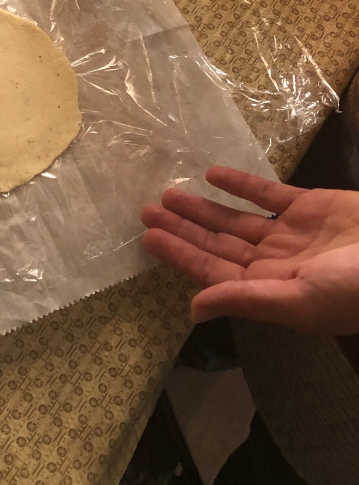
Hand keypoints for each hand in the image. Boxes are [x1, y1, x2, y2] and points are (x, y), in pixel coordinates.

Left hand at [141, 165, 358, 335]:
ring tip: (169, 193)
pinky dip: (241, 185)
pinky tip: (212, 174)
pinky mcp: (310, 207)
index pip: (212, 271)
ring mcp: (292, 234)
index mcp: (269, 290)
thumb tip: (192, 310)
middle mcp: (275, 263)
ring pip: (236, 219)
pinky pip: (268, 194)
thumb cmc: (355, 287)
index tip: (148, 238)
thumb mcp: (298, 301)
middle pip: (218, 243)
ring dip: (203, 207)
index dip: (180, 255)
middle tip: (146, 210)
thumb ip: (244, 301)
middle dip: (183, 229)